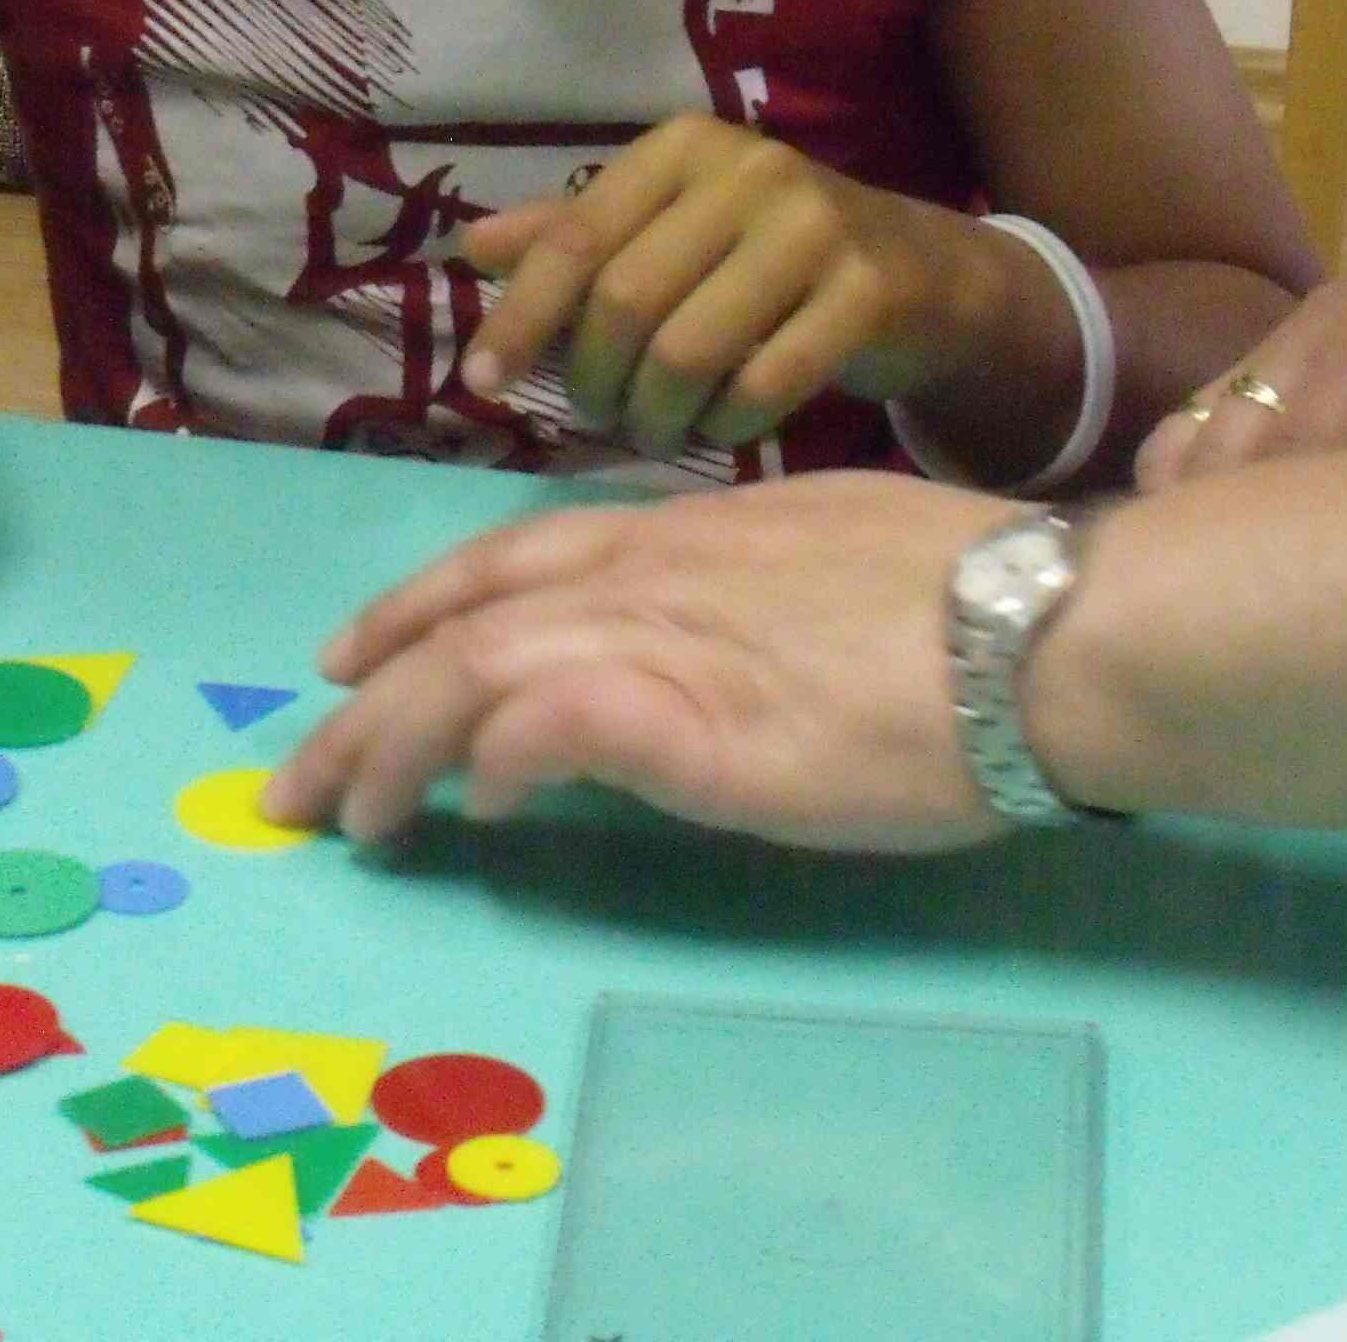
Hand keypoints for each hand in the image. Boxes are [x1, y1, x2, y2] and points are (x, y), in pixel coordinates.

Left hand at [257, 476, 1023, 850]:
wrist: (1048, 627)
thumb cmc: (972, 598)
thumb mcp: (820, 554)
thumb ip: (733, 590)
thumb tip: (689, 644)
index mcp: (680, 530)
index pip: (506, 559)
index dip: (414, 606)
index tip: (351, 656)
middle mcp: (647, 572)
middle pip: (459, 624)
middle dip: (363, 705)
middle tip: (299, 781)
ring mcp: (663, 638)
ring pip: (472, 671)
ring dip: (391, 747)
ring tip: (348, 816)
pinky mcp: (690, 718)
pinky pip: (551, 724)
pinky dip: (495, 756)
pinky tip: (476, 806)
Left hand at [459, 117, 997, 456]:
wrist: (925, 275)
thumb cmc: (768, 256)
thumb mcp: (670, 228)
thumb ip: (574, 236)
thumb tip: (473, 246)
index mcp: (681, 148)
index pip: (574, 239)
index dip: (520, 318)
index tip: (479, 382)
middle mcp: (747, 171)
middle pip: (624, 302)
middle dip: (593, 380)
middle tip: (599, 416)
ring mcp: (814, 227)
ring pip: (688, 351)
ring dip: (656, 415)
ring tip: (657, 430)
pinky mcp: (868, 291)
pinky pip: (763, 386)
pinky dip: (726, 426)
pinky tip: (723, 428)